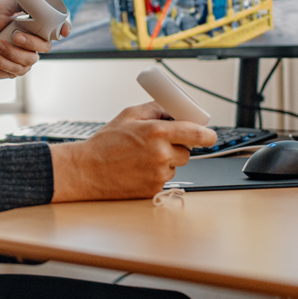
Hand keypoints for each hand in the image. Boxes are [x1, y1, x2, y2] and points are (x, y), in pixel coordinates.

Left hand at [0, 0, 71, 82]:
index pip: (53, 28)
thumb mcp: (0, 8)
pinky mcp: (16, 70)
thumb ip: (19, 1)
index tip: (63, 31)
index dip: (63, 29)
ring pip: (32, 59)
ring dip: (12, 53)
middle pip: (46, 45)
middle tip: (15, 36)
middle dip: (31, 42)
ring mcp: (24, 57)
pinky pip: (20, 70)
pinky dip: (3, 62)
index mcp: (30, 25)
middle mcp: (30, 41)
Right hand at [49, 102, 216, 201]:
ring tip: (142, 157)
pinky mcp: (153, 189)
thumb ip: (154, 109)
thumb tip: (172, 109)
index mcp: (157, 132)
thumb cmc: (104, 143)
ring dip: (166, 161)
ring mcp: (158, 174)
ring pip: (176, 166)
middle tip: (158, 143)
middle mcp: (161, 154)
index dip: (207, 135)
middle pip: (187, 151)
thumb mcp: (128, 115)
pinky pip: (165, 179)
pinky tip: (139, 168)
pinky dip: (156, 173)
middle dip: (177, 146)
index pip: (196, 134)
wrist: (86, 170)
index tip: (210, 136)